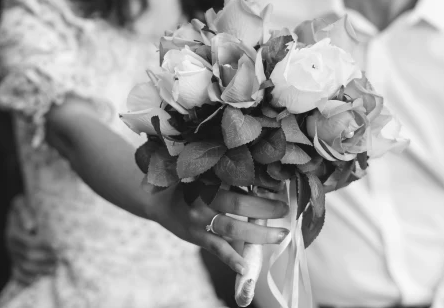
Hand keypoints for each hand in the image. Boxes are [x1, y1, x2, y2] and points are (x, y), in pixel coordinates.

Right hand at [5, 194, 56, 284]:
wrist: (22, 209)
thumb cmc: (26, 204)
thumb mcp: (22, 203)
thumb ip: (25, 212)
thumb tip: (30, 227)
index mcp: (13, 232)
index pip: (29, 243)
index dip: (43, 246)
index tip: (57, 245)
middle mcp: (11, 245)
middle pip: (28, 257)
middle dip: (45, 259)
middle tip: (60, 258)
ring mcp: (12, 254)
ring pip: (24, 267)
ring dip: (40, 269)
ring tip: (55, 268)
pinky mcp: (14, 260)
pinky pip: (17, 274)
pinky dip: (27, 278)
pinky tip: (38, 278)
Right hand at [144, 182, 289, 275]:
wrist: (158, 201)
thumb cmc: (189, 185)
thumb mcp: (205, 176)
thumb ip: (229, 181)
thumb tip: (264, 186)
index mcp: (208, 179)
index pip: (237, 180)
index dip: (259, 184)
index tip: (279, 186)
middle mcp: (203, 199)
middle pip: (238, 203)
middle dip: (265, 208)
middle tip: (285, 209)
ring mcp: (199, 220)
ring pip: (232, 227)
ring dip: (258, 233)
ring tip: (280, 235)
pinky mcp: (197, 237)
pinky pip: (217, 249)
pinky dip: (232, 259)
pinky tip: (246, 266)